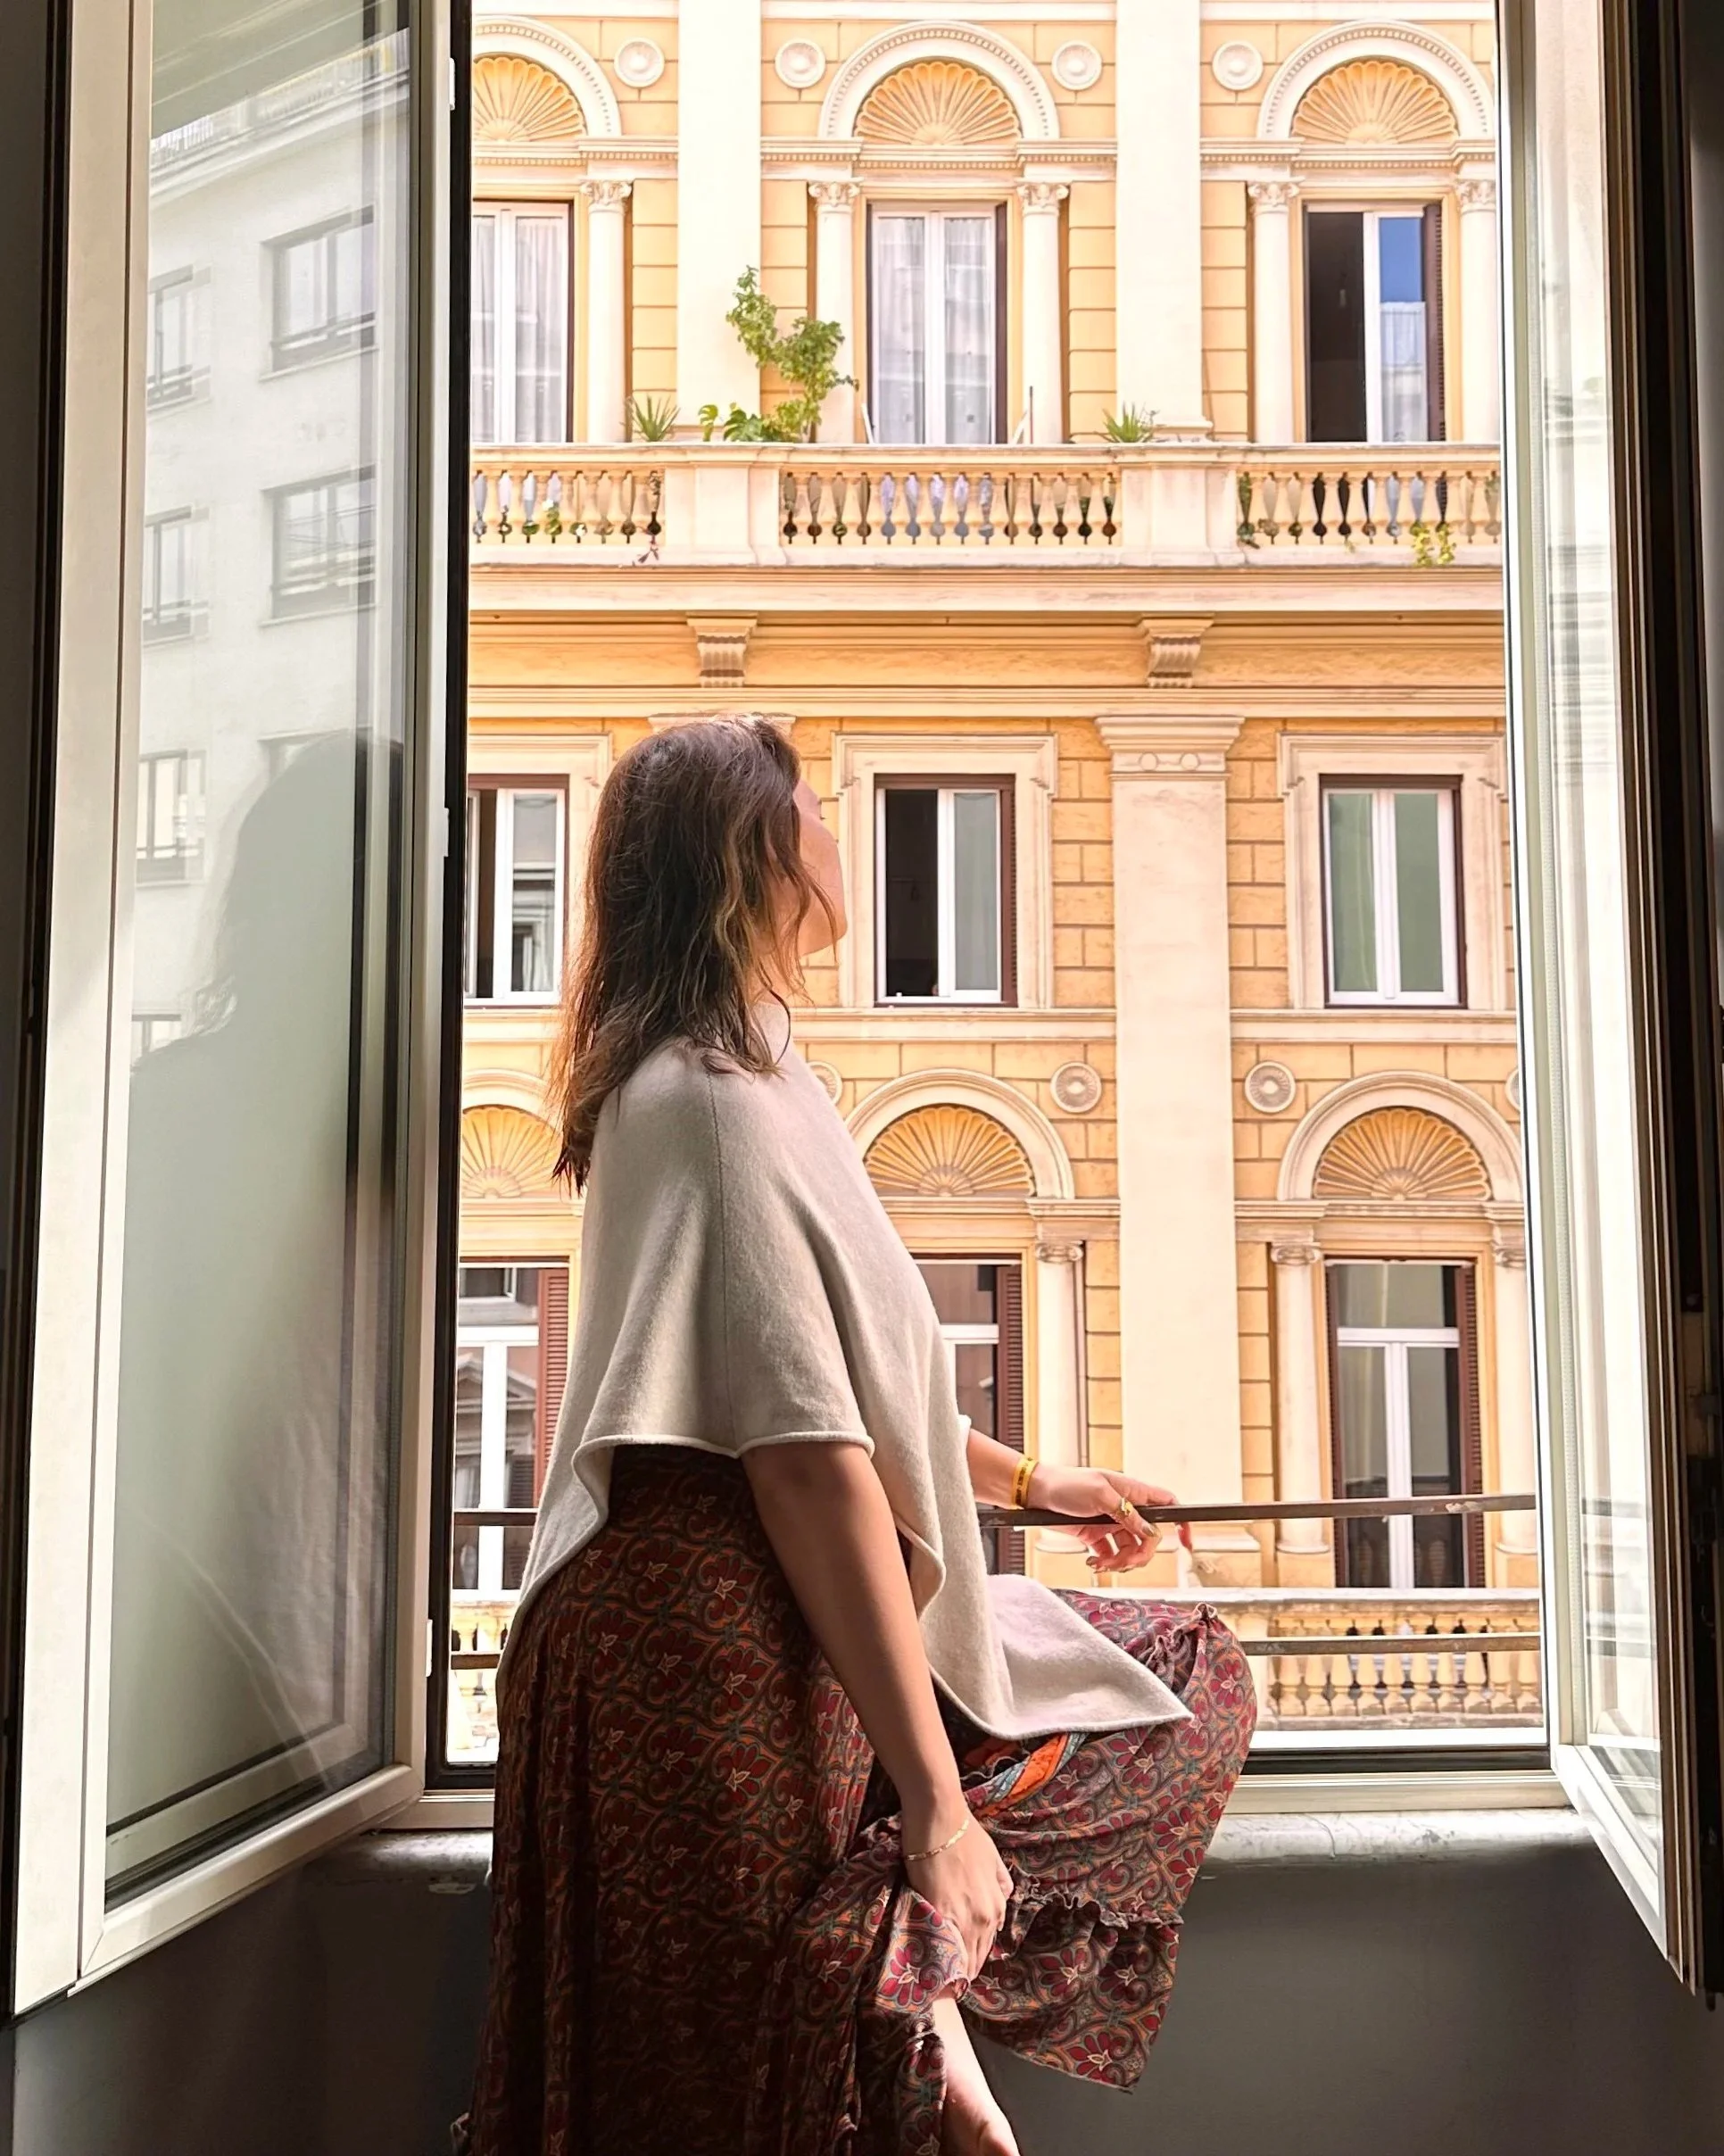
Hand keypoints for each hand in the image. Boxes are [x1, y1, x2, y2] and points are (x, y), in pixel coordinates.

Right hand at [904, 1812, 1012, 1979]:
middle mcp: (985, 1917)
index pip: (986, 1946)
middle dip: (962, 1967)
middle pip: (975, 1956)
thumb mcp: (994, 1859)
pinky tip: (927, 1961)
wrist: (940, 1816)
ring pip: (960, 1957)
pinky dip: (937, 1954)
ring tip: (935, 1974)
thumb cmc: (966, 1833)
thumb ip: (1000, 1883)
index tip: (960, 1962)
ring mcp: (963, 1917)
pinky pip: (942, 1946)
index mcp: (997, 1905)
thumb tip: (1001, 1900)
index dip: (973, 1956)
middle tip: (946, 1974)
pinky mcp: (939, 1912)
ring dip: (950, 1966)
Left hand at [1029, 1466, 1177, 1573]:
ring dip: (1119, 1562)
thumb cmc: (1067, 1484)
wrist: (1036, 1494)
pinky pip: (1112, 1555)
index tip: (1186, 1543)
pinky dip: (1106, 1563)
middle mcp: (1125, 1508)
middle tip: (1123, 1564)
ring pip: (1130, 1550)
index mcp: (1131, 1491)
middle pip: (1149, 1538)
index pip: (1167, 1505)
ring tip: (1100, 1564)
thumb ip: (1126, 1514)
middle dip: (1139, 1555)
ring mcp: (1111, 1523)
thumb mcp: (1099, 1495)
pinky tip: (1093, 1562)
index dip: (1181, 1523)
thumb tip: (1151, 1532)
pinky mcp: (1096, 1535)